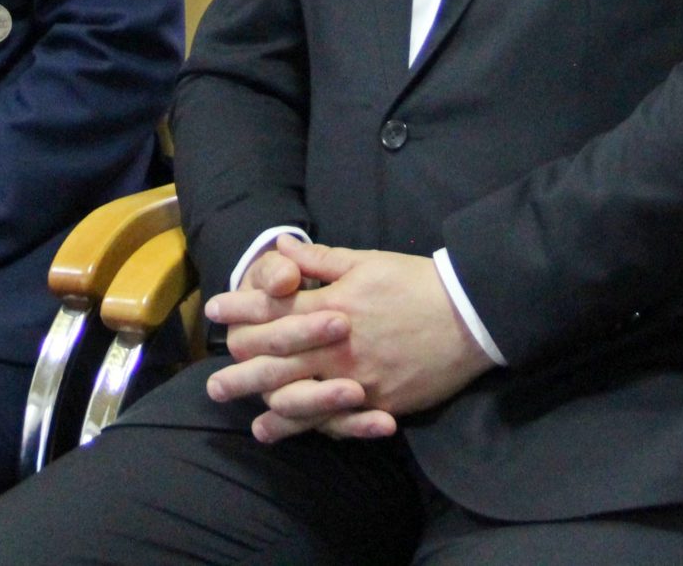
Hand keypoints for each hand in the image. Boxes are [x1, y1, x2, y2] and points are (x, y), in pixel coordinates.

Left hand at [207, 245, 496, 443]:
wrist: (470, 316)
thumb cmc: (415, 282)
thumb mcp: (367, 261)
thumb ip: (320, 260)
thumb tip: (280, 248)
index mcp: (332, 305)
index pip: (274, 308)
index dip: (241, 308)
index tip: (214, 310)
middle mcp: (337, 345)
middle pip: (278, 360)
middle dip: (241, 370)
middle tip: (213, 383)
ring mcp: (357, 378)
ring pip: (300, 397)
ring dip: (268, 407)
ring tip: (245, 418)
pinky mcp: (379, 402)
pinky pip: (336, 420)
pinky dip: (308, 428)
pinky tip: (287, 433)